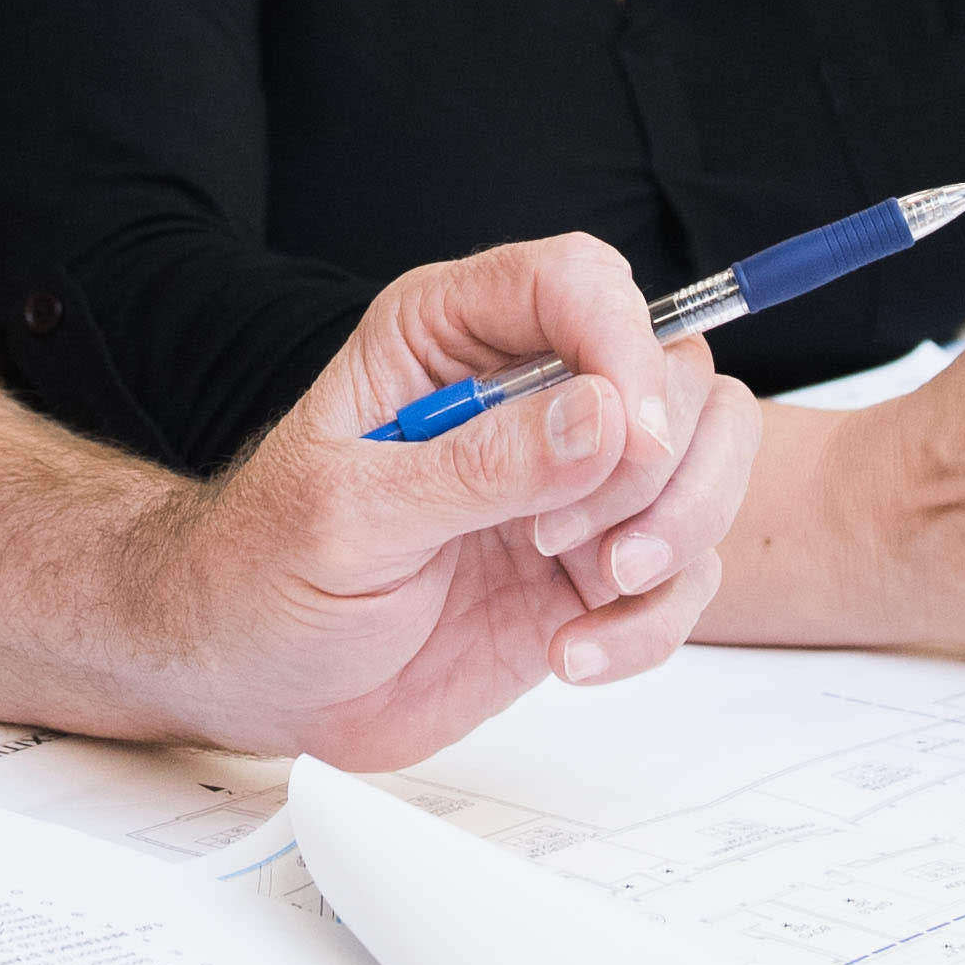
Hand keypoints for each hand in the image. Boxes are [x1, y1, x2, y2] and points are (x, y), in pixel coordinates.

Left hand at [178, 233, 761, 771]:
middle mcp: (528, 396)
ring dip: (677, 536)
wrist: (257, 681)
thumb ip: (480, 465)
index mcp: (450, 338)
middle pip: (676, 373)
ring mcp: (572, 485)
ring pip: (707, 464)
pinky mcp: (592, 569)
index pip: (579, 282)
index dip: (623, 344)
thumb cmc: (266, 574)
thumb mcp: (350, 515)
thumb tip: (605, 416)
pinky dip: (651, 623)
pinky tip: (568, 655)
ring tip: (592, 592)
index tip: (627, 433)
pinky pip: (686, 575)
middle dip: (658, 463)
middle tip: (577, 543)